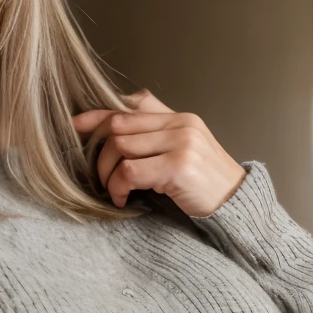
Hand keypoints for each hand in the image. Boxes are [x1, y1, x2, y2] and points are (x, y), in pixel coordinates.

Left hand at [72, 90, 246, 216]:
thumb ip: (155, 136)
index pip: (129, 106)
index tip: (75, 126)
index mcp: (179, 117)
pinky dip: (118, 187)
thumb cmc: (205, 184)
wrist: (237, 206)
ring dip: (106, 172)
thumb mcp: (183, 151)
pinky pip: (130, 171)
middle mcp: (181, 125)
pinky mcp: (179, 167)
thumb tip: (113, 129)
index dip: (97, 114)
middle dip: (98, 151)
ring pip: (119, 146)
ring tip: (112, 189)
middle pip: (118, 125)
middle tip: (97, 174)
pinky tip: (122, 199)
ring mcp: (182, 143)